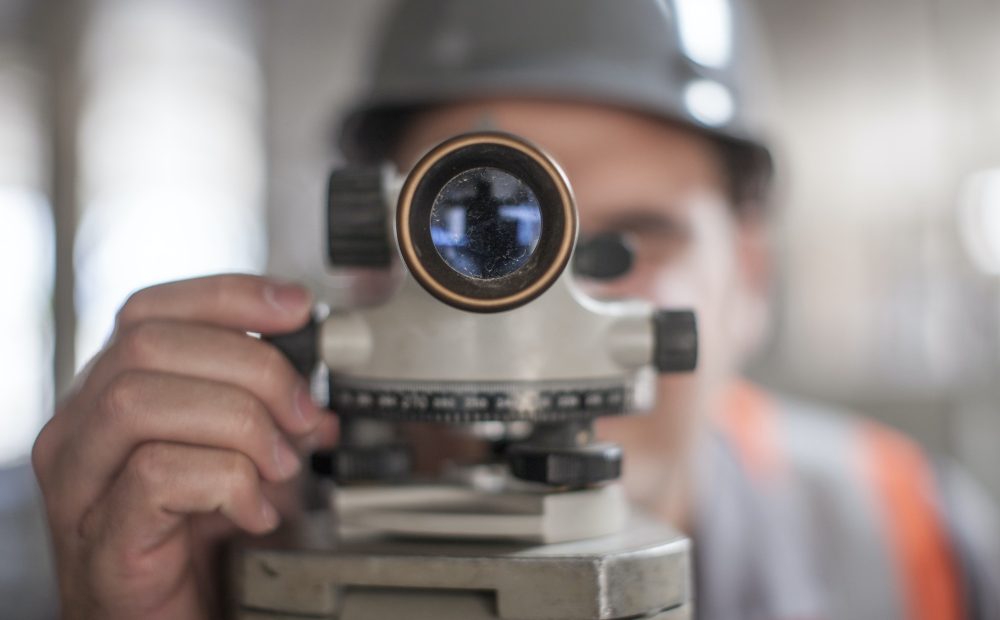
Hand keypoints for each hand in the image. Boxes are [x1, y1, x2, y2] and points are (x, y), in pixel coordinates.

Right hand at [32, 274, 337, 618]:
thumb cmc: (194, 543)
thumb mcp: (234, 456)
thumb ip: (264, 414)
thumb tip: (315, 388)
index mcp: (111, 395)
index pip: (151, 311)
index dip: (228, 296)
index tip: (297, 309)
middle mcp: (81, 431)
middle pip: (149, 344)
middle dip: (251, 366)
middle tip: (304, 413)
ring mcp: (80, 486)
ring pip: (139, 400)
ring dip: (238, 423)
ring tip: (281, 466)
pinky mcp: (101, 539)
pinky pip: (156, 475)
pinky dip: (228, 482)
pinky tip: (256, 510)